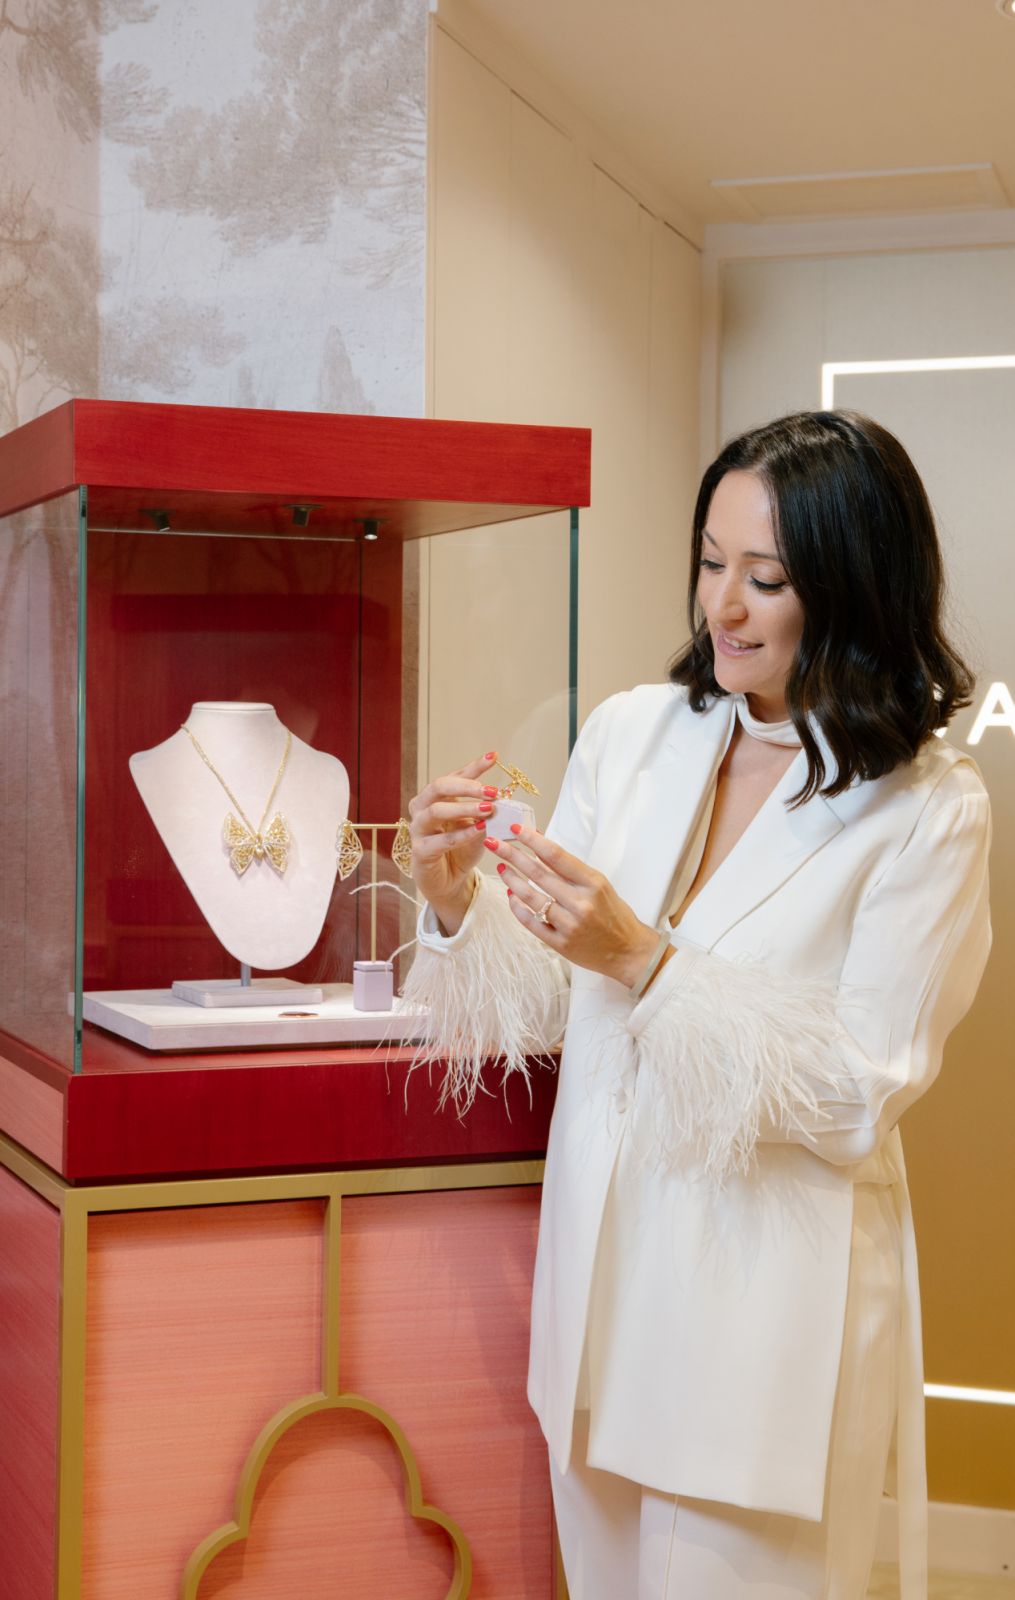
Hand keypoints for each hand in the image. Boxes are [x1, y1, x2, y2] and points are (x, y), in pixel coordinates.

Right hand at [408, 752, 500, 932]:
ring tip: (488, 809)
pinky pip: (440, 840)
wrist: (448, 881)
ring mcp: (418, 830)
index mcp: (436, 798)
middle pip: (439, 787)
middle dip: (467, 786)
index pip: (454, 776)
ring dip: (464, 808)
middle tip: (492, 791)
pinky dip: (461, 834)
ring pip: (436, 811)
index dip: (474, 766)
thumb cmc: (461, 850)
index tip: (494, 757)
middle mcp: (422, 809)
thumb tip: (502, 799)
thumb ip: (485, 813)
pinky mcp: (420, 852)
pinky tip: (479, 830)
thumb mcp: (477, 825)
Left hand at [484, 825, 668, 988]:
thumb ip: (571, 869)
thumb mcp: (599, 884)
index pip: (556, 856)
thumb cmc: (614, 914)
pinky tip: (510, 895)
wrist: (628, 951)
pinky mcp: (560, 944)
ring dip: (511, 880)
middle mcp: (580, 903)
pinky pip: (530, 923)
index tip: (517, 828)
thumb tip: (541, 844)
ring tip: (501, 867)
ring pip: (530, 898)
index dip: (533, 840)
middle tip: (494, 842)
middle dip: (512, 855)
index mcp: (593, 883)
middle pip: (538, 874)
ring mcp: (568, 925)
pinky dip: (517, 907)